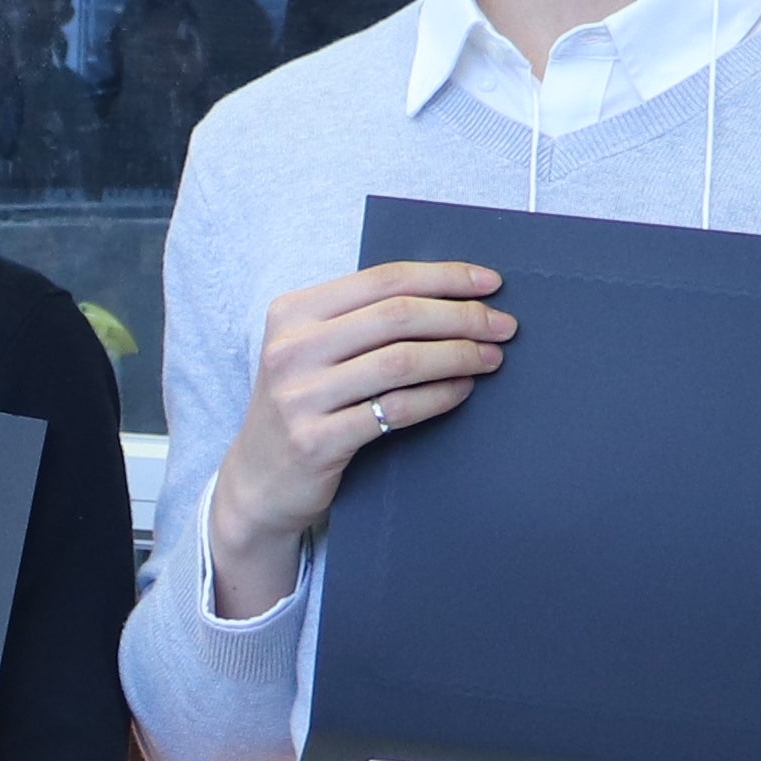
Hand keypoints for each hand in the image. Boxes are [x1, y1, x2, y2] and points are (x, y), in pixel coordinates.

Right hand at [201, 260, 513, 618]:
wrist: (257, 483)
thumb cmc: (301, 408)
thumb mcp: (311, 352)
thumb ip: (359, 321)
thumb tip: (449, 298)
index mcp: (293, 312)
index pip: (383, 279)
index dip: (444, 277)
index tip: (490, 283)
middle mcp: (291, 349)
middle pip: (397, 316)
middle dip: (462, 316)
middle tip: (503, 325)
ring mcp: (300, 396)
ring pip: (401, 361)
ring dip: (458, 356)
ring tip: (491, 358)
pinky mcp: (316, 440)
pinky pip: (395, 410)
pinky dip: (438, 396)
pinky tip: (463, 390)